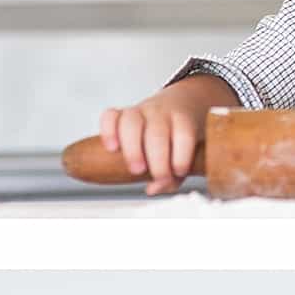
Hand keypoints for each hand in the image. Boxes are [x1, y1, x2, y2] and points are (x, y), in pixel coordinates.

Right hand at [96, 79, 217, 195]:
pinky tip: (111, 148)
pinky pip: (110, 116)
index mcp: (183, 121)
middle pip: (156, 133)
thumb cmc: (180, 139)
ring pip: (131, 122)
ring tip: (135, 169)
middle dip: (156, 159)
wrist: (177, 105)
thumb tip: (152, 189)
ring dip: (132, 149)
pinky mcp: (121, 113)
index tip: (178, 172)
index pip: (184, 135)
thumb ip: (174, 177)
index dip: (181, 156)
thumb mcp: (187, 157)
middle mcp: (161, 114)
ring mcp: (141, 111)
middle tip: (157, 177)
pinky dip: (108, 131)